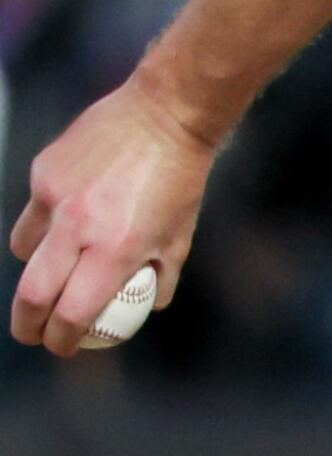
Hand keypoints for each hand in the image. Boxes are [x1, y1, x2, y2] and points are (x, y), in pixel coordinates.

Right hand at [10, 75, 215, 356]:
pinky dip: (47, 219)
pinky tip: (72, 207)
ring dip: (35, 266)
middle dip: (28, 325)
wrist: (169, 110)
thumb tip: (149, 305)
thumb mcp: (182, 233)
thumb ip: (162, 274)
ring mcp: (55, 197)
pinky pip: (34, 208)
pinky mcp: (44, 171)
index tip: (63, 345)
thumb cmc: (182, 176)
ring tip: (55, 264)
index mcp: (116, 249)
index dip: (62, 338)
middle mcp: (79, 227)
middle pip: (32, 295)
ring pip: (23, 250)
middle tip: (34, 331)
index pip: (72, 313)